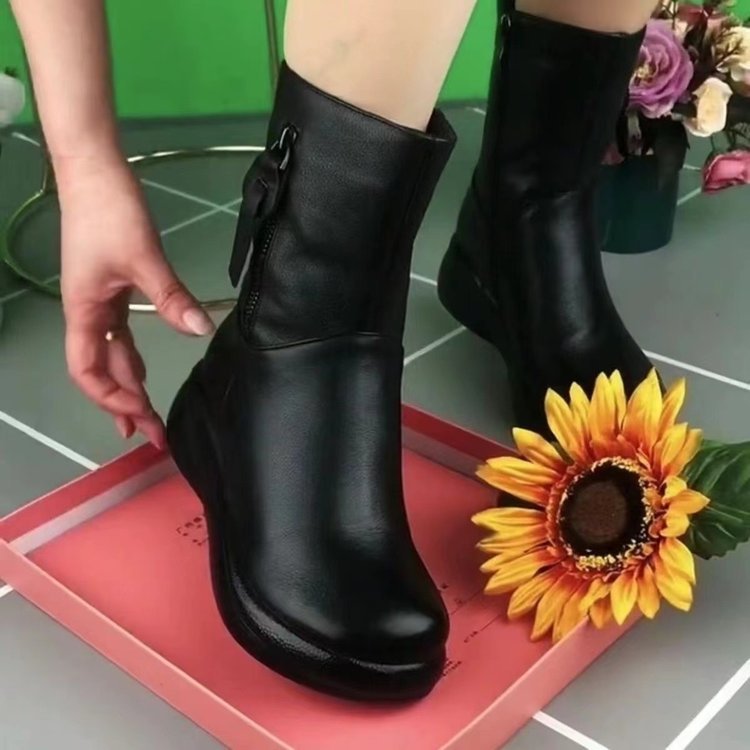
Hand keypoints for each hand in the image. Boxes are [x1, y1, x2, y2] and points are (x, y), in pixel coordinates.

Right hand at [57, 154, 214, 447]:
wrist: (95, 172)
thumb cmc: (110, 213)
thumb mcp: (143, 258)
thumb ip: (171, 297)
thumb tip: (200, 328)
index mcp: (84, 312)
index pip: (88, 371)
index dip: (110, 398)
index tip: (141, 416)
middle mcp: (88, 314)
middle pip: (101, 370)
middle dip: (124, 403)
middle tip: (152, 433)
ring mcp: (99, 303)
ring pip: (111, 355)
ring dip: (129, 384)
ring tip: (148, 414)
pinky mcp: (114, 290)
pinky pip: (120, 335)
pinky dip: (131, 357)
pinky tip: (146, 372)